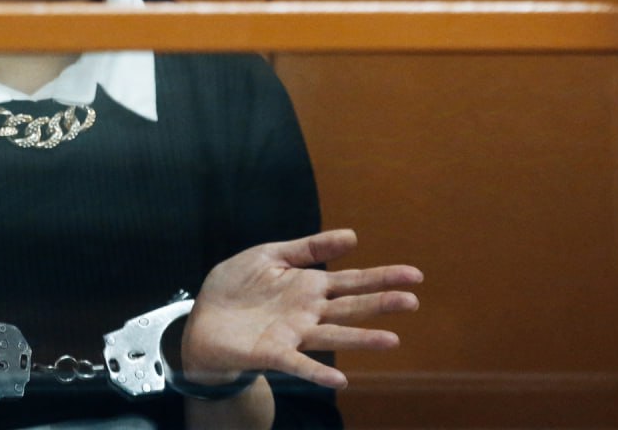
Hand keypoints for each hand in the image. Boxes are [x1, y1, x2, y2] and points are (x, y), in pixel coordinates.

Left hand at [182, 229, 421, 389]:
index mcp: (309, 286)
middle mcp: (309, 312)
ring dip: (361, 339)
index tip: (415, 276)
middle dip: (381, 304)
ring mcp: (293, 333)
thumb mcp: (270, 255)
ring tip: (391, 340)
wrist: (202, 319)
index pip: (353, 281)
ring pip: (333, 336)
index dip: (383, 277)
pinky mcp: (272, 352)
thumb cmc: (236, 287)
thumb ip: (308, 248)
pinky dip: (317, 372)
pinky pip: (298, 363)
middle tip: (412, 301)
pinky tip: (338, 380)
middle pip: (350, 307)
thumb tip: (352, 236)